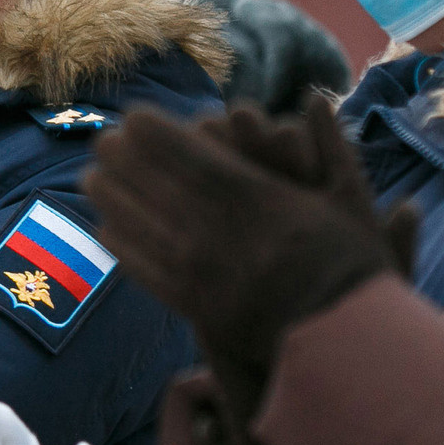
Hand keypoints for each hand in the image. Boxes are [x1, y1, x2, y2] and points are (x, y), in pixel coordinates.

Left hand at [83, 102, 407, 417]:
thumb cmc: (354, 270)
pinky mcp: (194, 309)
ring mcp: (203, 272)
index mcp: (258, 199)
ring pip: (143, 226)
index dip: (157, 134)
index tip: (132, 117)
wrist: (343, 348)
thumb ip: (330, 146)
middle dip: (125, 160)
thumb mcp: (352, 202)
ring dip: (112, 199)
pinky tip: (104, 231)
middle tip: (100, 141)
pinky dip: (122, 248)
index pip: (194, 156)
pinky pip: (146, 272)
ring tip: (89, 179)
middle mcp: (221, 230)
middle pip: (158, 186)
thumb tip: (316, 96)